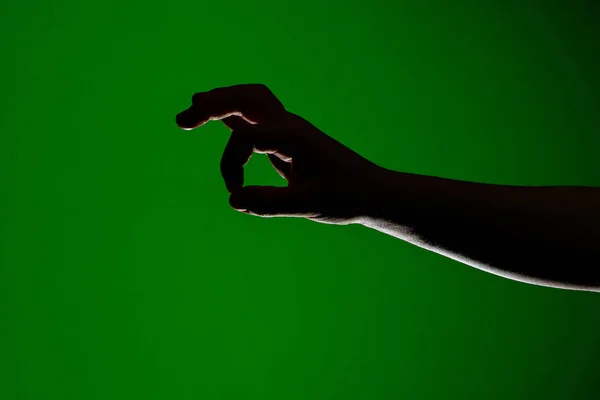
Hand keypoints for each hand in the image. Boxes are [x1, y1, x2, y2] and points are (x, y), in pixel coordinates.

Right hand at [176, 83, 384, 224]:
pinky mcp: (288, 140)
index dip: (233, 163)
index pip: (249, 137)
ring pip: (251, 102)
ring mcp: (289, 131)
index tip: (235, 190)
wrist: (372, 192)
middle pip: (247, 98)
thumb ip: (270, 202)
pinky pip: (256, 119)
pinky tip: (220, 122)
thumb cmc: (346, 197)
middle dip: (213, 105)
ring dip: (222, 105)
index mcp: (294, 138)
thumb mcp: (309, 205)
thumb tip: (233, 199)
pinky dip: (234, 118)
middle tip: (182, 120)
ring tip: (192, 112)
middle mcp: (290, 128)